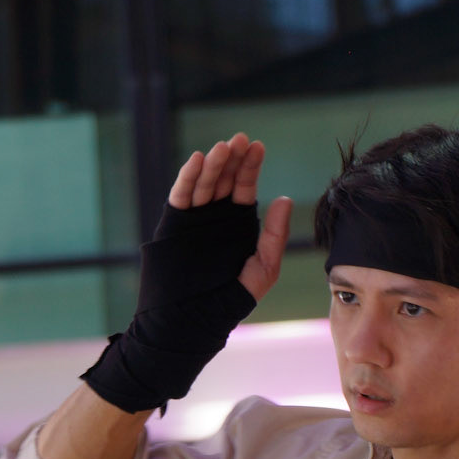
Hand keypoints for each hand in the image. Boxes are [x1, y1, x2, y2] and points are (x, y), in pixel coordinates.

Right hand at [169, 134, 292, 305]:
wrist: (195, 318)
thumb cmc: (231, 299)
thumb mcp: (263, 267)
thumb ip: (274, 235)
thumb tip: (285, 198)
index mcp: (236, 222)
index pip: (243, 187)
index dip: (250, 166)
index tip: (258, 146)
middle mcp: (215, 216)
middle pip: (223, 178)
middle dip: (232, 158)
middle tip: (240, 140)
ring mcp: (194, 218)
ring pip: (203, 183)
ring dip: (212, 163)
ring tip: (223, 148)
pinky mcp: (174, 223)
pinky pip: (180, 195)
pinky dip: (188, 177)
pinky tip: (198, 160)